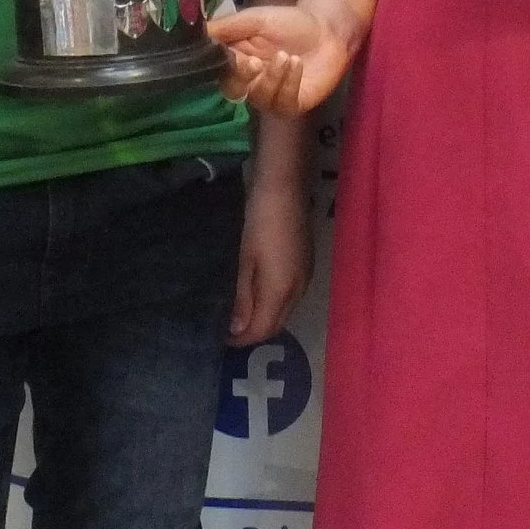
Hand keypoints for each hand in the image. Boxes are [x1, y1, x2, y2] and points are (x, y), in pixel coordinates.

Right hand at [211, 5, 354, 113]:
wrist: (327, 28)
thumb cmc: (289, 23)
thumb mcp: (253, 19)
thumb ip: (225, 27)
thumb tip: (195, 33)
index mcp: (235, 61)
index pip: (218, 70)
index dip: (222, 66)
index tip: (232, 54)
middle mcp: (249, 82)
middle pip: (233, 91)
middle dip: (242, 78)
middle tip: (255, 62)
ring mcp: (270, 96)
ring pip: (259, 98)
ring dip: (272, 77)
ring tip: (287, 56)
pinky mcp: (292, 105)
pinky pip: (282, 104)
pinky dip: (288, 84)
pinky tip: (297, 65)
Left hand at [229, 166, 312, 345]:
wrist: (285, 188)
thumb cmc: (260, 222)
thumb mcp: (246, 260)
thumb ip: (244, 297)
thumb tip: (238, 330)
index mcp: (281, 291)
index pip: (263, 329)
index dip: (243, 340)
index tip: (222, 340)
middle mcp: (299, 290)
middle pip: (277, 323)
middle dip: (255, 331)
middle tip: (229, 329)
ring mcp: (306, 276)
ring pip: (286, 310)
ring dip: (266, 317)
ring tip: (241, 313)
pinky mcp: (307, 265)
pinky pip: (291, 296)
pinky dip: (275, 303)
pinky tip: (259, 293)